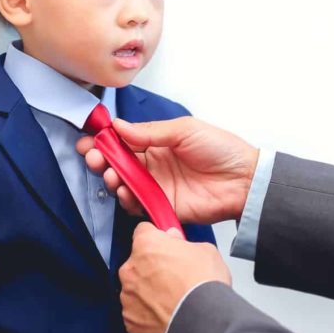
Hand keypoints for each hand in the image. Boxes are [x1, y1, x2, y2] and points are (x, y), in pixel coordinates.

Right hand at [76, 117, 257, 224]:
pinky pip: (137, 205)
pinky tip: (124, 190)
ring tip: (110, 174)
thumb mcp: (185, 130)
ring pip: (123, 184)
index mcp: (158, 143)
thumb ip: (150, 132)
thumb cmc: (221, 149)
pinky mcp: (162, 206)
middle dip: (100, 159)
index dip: (104, 140)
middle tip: (92, 157)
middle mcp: (153, 165)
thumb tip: (119, 126)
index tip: (89, 139)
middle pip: (117, 163)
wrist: (244, 179)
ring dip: (110, 179)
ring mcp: (156, 186)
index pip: (123, 140)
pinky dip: (126, 199)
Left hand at [119, 223, 230, 332]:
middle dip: (151, 267)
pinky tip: (166, 314)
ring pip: (135, 288)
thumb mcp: (205, 250)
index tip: (164, 245)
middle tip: (173, 276)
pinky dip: (147, 313)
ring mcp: (128, 296)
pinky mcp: (129, 320)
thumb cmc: (204, 285)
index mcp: (146, 245)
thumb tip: (175, 241)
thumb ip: (183, 242)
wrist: (203, 322)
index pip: (143, 231)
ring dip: (147, 290)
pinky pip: (136, 311)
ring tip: (172, 299)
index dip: (156, 237)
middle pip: (137, 262)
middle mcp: (130, 268)